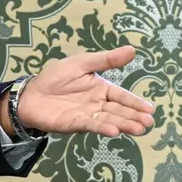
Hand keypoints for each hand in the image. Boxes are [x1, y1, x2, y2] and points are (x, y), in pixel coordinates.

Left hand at [3, 45, 155, 137]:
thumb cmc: (55, 77)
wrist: (31, 93)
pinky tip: (114, 131)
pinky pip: (91, 125)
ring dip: (124, 125)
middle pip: (119, 111)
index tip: (150, 109)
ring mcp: (87, 115)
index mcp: (101, 89)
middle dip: (134, 117)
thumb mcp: (82, 63)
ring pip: (109, 120)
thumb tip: (132, 50)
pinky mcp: (75, 123)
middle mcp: (97, 104)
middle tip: (149, 122)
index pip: (122, 96)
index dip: (135, 103)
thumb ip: (106, 60)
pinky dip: (102, 128)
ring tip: (139, 129)